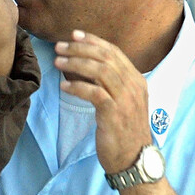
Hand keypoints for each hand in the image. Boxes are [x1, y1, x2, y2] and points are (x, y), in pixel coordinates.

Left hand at [54, 30, 151, 173]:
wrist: (134, 160)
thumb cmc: (124, 130)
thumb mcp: (122, 101)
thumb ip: (111, 82)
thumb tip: (86, 64)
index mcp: (137, 80)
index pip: (114, 52)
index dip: (93, 41)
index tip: (74, 35)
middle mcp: (134, 86)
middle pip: (105, 58)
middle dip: (80, 49)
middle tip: (59, 47)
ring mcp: (126, 100)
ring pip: (100, 71)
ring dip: (75, 64)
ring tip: (57, 62)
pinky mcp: (115, 114)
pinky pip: (94, 93)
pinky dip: (77, 87)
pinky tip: (63, 86)